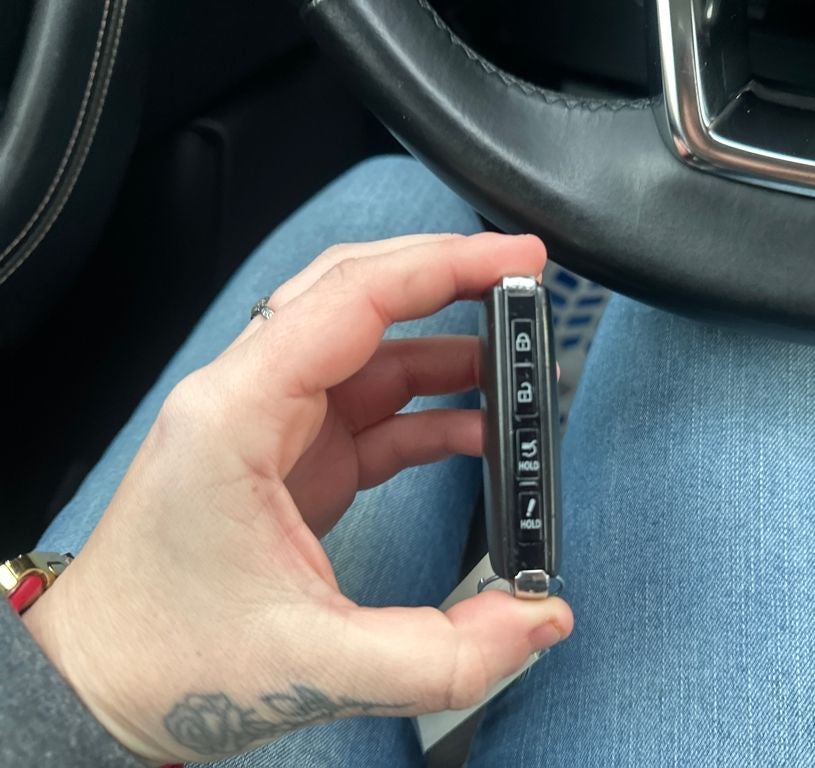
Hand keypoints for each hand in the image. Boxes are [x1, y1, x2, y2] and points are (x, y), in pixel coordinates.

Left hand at [22, 233, 572, 764]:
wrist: (105, 682)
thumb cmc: (166, 657)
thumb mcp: (316, 666)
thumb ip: (445, 653)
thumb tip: (539, 621)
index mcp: (237, 415)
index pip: (350, 298)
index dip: (442, 267)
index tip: (514, 258)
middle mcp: (251, 401)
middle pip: (359, 299)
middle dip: (448, 282)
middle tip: (524, 284)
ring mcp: (274, 427)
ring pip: (373, 351)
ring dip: (450, 353)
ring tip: (519, 375)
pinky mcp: (295, 459)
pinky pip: (375, 408)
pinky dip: (433, 411)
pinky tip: (480, 434)